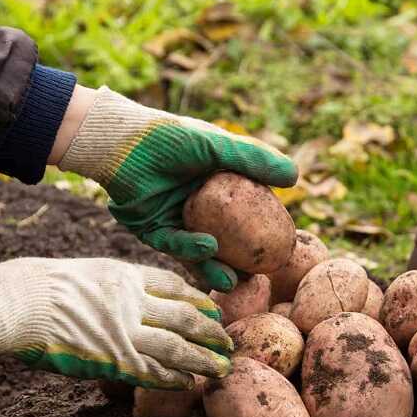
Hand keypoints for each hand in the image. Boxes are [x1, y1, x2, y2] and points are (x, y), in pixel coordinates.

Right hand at [0, 258, 231, 388]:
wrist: (19, 301)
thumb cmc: (44, 285)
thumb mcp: (91, 272)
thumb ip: (118, 288)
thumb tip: (137, 303)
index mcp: (127, 275)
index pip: (175, 285)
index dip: (197, 298)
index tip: (213, 308)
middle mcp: (133, 301)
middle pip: (185, 316)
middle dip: (210, 331)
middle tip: (228, 342)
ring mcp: (124, 331)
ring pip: (176, 346)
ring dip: (201, 359)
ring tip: (221, 368)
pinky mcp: (111, 358)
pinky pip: (150, 370)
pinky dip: (171, 378)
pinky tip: (188, 383)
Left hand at [51, 86, 297, 291]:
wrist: (121, 141)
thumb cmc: (170, 137)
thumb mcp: (217, 147)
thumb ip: (254, 161)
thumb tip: (295, 177)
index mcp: (217, 186)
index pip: (245, 214)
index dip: (261, 231)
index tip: (280, 246)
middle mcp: (199, 206)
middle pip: (225, 240)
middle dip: (240, 263)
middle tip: (259, 275)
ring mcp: (177, 219)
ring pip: (199, 251)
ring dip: (216, 267)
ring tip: (234, 279)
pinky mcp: (153, 229)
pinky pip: (174, 244)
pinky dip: (190, 248)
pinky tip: (207, 247)